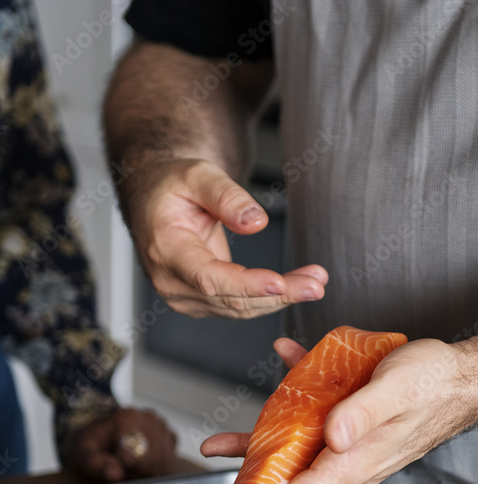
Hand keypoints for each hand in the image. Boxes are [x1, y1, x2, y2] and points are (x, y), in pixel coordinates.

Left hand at [66, 407, 177, 481]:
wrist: (101, 435)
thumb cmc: (91, 445)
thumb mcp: (82, 453)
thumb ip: (94, 463)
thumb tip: (114, 473)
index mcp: (127, 416)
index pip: (134, 455)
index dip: (124, 469)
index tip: (114, 467)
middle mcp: (149, 417)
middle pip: (151, 462)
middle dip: (136, 472)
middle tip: (122, 469)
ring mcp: (163, 427)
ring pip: (163, 465)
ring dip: (146, 473)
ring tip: (130, 467)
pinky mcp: (171, 438)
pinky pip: (170, 465)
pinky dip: (157, 471)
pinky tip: (142, 466)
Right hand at [130, 158, 327, 317]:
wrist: (155, 199)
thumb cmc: (173, 185)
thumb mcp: (198, 175)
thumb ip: (226, 196)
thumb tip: (256, 222)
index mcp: (166, 248)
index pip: (209, 277)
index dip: (246, 284)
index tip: (280, 283)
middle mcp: (171, 280)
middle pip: (231, 299)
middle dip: (278, 294)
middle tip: (316, 284)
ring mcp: (184, 296)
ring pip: (240, 308)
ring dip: (281, 298)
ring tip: (315, 282)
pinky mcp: (199, 302)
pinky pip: (239, 306)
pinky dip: (269, 298)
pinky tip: (296, 285)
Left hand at [192, 336, 477, 483]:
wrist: (464, 376)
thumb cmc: (435, 382)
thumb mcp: (397, 388)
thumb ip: (363, 413)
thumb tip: (331, 437)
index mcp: (353, 462)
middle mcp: (345, 462)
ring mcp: (346, 448)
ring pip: (290, 459)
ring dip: (252, 453)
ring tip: (217, 448)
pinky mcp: (348, 428)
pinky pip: (308, 423)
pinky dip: (287, 403)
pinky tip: (281, 365)